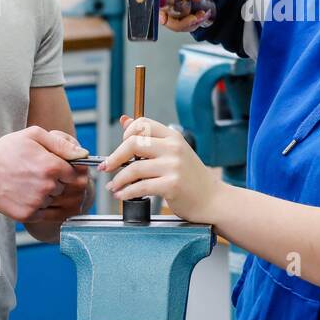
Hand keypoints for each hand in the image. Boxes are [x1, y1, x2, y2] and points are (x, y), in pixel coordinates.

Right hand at [0, 126, 83, 222]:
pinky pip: (49, 216)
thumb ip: (62, 144)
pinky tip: (35, 197)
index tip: (67, 169)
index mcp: (52, 166)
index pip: (80, 174)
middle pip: (72, 190)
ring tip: (38, 185)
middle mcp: (47, 186)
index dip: (75, 171)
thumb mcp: (34, 135)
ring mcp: (37, 203)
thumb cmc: (7, 150)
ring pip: (60, 202)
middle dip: (66, 184)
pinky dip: (46, 208)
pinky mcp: (28, 215)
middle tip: (53, 178)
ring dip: (55, 196)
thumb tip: (84, 154)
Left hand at [99, 115, 219, 222]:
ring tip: (114, 186)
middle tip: (106, 167)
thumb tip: (125, 120)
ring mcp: (173, 166)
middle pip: (133, 143)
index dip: (126, 134)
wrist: (212, 199)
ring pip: (133, 168)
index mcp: (173, 137)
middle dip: (114, 157)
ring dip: (118, 180)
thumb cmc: (191, 178)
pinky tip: (123, 195)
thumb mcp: (174, 152)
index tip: (120, 148)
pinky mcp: (172, 185)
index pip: (142, 124)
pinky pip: (140, 187)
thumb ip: (150, 137)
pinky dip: (126, 193)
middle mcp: (174, 148)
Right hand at [158, 0, 228, 31]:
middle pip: (163, 16)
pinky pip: (177, 23)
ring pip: (171, 23)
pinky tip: (201, 15)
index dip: (167, 11)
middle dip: (184, 21)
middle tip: (201, 15)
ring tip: (204, 14)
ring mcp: (166, 3)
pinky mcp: (172, 10)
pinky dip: (190, 24)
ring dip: (189, 23)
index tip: (188, 14)